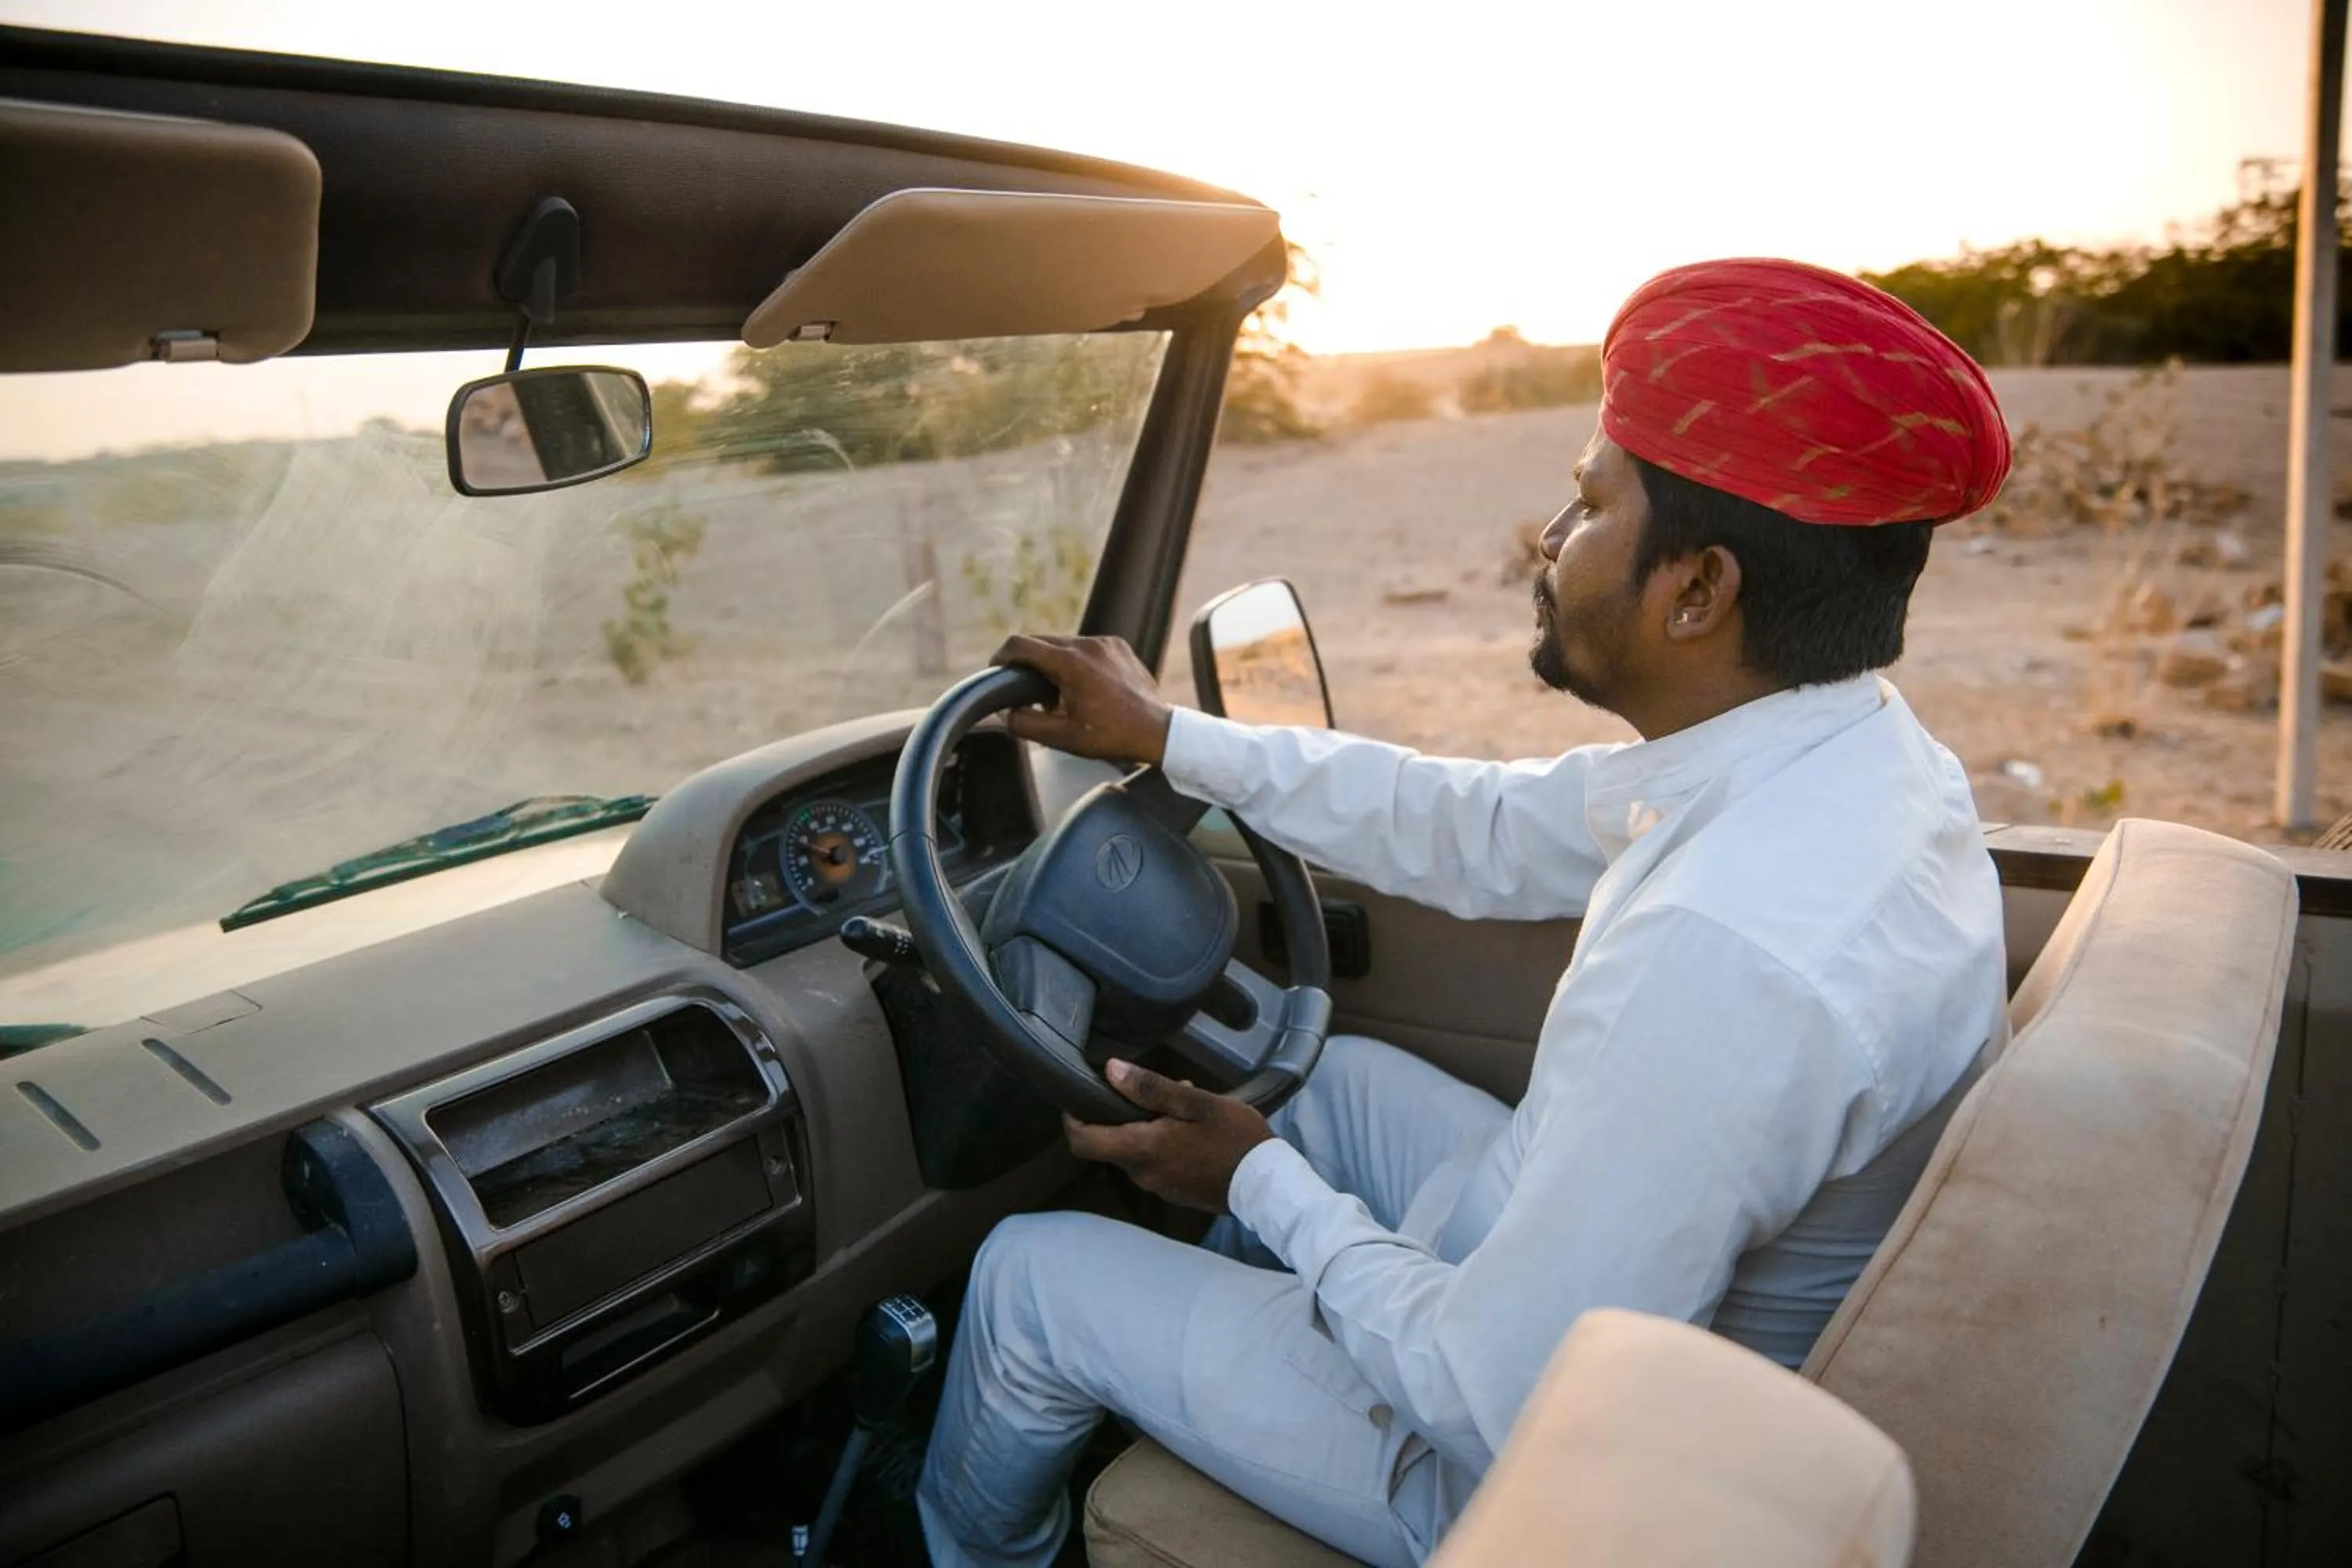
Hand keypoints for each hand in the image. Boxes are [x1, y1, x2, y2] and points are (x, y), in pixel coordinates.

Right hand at [991, 634, 1174, 765]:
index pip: (1020, 645)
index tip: (995, 669)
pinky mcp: (1118, 645)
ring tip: (1059, 694)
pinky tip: (1084, 687)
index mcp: (1070, 664)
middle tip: (1027, 691)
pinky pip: (1086, 646)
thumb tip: (1006, 713)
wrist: (1158, 731)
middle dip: (1027, 663)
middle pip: (1040, 641)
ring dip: (1052, 662)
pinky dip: (1076, 661)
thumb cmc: (1112, 736)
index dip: (1000, 656)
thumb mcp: (1062, 738)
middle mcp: (1087, 644)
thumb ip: (1025, 724)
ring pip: (1063, 643)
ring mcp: (1105, 642)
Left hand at [1063, 1060, 1274, 1212]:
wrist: (1268, 1185)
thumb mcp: (1197, 1104)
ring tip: (1183, 1104)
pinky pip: (1154, 1162)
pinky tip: (1191, 1128)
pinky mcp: (1173, 1191)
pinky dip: (1161, 1142)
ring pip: (1134, 1150)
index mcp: (1142, 1150)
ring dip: (1148, 1125)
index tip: (1078, 1095)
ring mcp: (1158, 1186)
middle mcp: (1142, 1173)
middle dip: (1124, 1113)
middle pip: (1110, 1142)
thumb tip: (1110, 1070)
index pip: (1083, 1142)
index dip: (1072, 1119)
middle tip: (1156, 1090)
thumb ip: (1150, 1088)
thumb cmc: (1235, 1139)